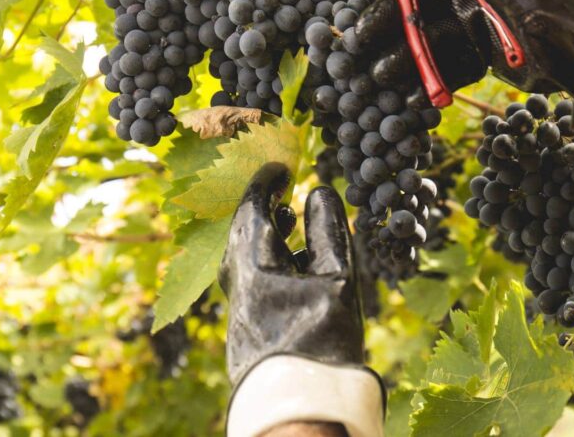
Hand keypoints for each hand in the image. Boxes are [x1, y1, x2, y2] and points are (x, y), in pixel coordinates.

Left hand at [220, 162, 364, 385]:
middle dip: (260, 209)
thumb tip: (319, 191)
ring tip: (288, 223)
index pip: (250, 210)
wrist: (301, 407)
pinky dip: (267, 262)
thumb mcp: (337, 279)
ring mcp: (237, 312)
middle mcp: (236, 287)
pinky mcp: (244, 331)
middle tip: (281, 192)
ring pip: (243, 260)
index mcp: (252, 268)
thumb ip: (327, 232)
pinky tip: (290, 268)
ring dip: (264, 237)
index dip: (265, 183)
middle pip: (240, 235)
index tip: (280, 167)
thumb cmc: (323, 341)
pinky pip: (249, 281)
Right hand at [348, 0, 573, 98]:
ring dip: (397, 54)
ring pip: (422, 36)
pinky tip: (402, 93)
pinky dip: (423, 79)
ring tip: (373, 74)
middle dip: (380, 19)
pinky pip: (444, 65)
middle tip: (353, 39)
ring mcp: (472, 20)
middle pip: (411, 1)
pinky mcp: (481, 54)